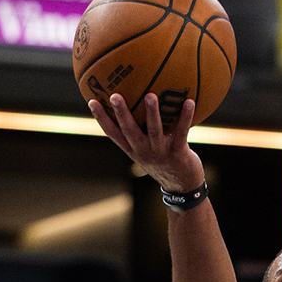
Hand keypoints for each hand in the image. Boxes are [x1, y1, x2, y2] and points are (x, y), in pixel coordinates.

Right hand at [89, 92, 204, 192]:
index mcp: (133, 149)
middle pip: (129, 130)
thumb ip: (141, 132)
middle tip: (115, 95)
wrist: (183, 186)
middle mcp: (143, 151)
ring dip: (152, 112)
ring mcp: (160, 152)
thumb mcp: (148, 150)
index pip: (112, 133)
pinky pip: (181, 131)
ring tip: (151, 95)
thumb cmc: (164, 161)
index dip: (101, 119)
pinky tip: (189, 102)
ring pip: (154, 130)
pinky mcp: (178, 152)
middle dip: (121, 113)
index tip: (91, 101)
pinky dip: (185, 116)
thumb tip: (139, 102)